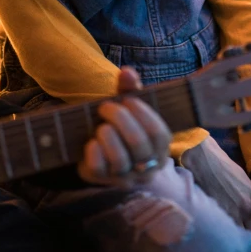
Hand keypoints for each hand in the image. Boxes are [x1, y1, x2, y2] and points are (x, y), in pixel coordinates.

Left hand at [78, 67, 171, 186]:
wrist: (98, 152)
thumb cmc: (120, 125)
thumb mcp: (128, 108)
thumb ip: (129, 90)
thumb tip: (127, 71)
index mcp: (159, 149)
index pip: (159, 133)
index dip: (143, 114)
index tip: (128, 100)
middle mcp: (145, 168)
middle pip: (139, 143)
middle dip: (120, 119)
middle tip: (105, 106)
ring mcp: (124, 177)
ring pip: (119, 159)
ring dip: (107, 135)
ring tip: (101, 126)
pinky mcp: (101, 180)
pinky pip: (98, 167)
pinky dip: (93, 150)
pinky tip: (91, 141)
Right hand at [181, 136, 250, 238]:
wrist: (204, 160)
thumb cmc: (221, 166)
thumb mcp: (242, 180)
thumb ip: (248, 197)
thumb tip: (248, 210)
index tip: (246, 225)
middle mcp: (247, 207)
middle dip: (246, 233)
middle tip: (238, 230)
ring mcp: (234, 212)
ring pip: (240, 235)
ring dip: (235, 235)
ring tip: (227, 231)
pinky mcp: (220, 214)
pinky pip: (226, 231)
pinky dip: (223, 232)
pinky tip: (218, 226)